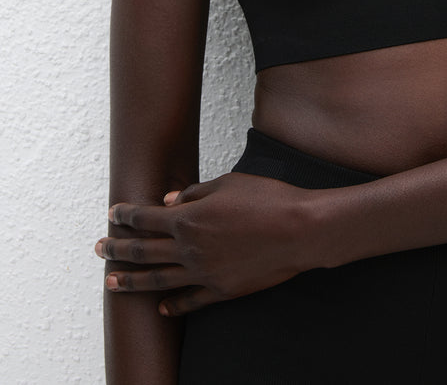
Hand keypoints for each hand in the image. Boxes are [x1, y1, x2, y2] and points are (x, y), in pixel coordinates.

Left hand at [96, 172, 316, 315]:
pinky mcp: (222, 290)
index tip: (113, 214)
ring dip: (131, 282)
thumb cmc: (267, 198)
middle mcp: (190, 249)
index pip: (145, 218)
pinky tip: (161, 308)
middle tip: (99, 249)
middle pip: (142, 252)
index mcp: (189, 218)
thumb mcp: (228, 184)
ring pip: (157, 281)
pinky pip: (189, 301)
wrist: (300, 230)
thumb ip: (195, 194)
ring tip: (111, 283)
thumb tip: (170, 202)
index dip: (126, 215)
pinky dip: (173, 305)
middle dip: (117, 249)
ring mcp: (204, 273)